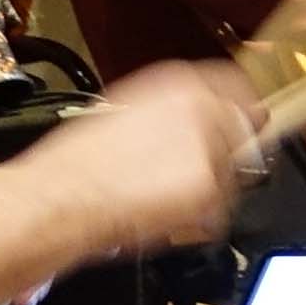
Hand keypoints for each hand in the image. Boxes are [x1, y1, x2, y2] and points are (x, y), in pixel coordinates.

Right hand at [32, 63, 253, 254]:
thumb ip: (167, 112)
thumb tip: (188, 121)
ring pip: (233, 175)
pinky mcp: (208, 188)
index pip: (235, 86)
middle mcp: (200, 109)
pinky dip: (196, 222)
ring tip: (165, 199)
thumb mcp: (122, 112)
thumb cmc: (78, 161)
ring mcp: (208, 149)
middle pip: (243, 131)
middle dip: (227, 155)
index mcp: (178, 83)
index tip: (243, 122)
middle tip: (199, 175)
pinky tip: (163, 216)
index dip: (239, 109)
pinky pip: (217, 212)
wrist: (63, 195)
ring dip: (209, 191)